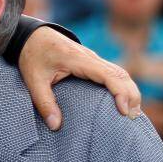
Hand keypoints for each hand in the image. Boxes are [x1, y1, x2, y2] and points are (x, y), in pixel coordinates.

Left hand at [19, 26, 140, 129]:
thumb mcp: (33, 80)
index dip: (120, 92)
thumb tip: (55, 126)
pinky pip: (112, 73)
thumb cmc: (32, 55)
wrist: (31, 35)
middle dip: (131, 95)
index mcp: (77, 59)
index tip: (124, 110)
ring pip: (119, 73)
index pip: (108, 74)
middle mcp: (90, 57)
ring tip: (131, 113)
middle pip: (121, 74)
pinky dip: (122, 86)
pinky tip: (122, 101)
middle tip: (131, 117)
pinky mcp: (91, 62)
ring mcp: (92, 59)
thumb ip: (44, 102)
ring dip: (129, 91)